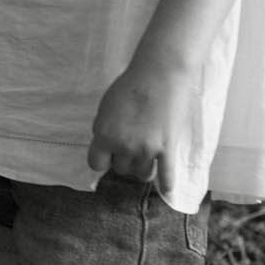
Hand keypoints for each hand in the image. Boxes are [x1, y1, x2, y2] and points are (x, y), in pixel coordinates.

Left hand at [86, 54, 191, 191]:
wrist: (159, 75)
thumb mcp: (105, 107)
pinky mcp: (167, 148)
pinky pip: (167, 176)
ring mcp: (147, 149)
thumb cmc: (129, 86)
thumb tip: (104, 145)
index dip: (102, 160)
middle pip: (121, 169)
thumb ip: (103, 128)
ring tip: (146, 159)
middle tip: (132, 147)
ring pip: (141, 174)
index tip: (109, 155)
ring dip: (142, 168)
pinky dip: (167, 185)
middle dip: (124, 160)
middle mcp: (124, 146)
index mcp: (104, 135)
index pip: (96, 164)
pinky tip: (167, 190)